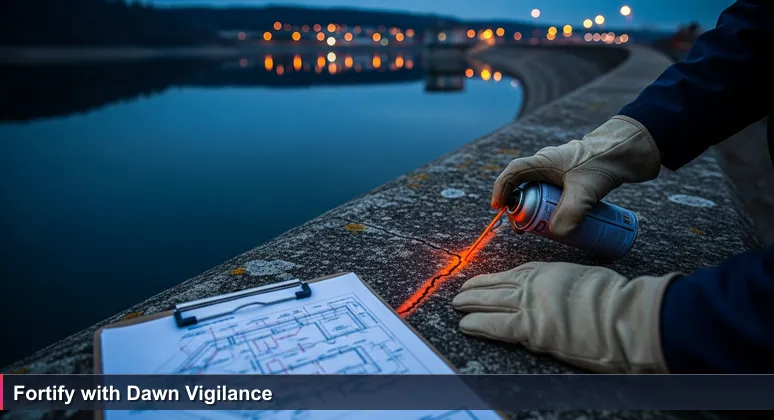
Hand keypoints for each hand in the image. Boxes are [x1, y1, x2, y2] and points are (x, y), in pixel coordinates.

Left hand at [452, 262, 681, 372]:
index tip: (482, 281)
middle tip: (459, 293)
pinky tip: (465, 325)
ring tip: (457, 306)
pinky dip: (478, 325)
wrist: (622, 315)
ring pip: (490, 303)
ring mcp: (530, 306)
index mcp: (547, 270)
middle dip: (476, 290)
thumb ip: (563, 285)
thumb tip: (558, 295)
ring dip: (470, 305)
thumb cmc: (613, 298)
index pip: (513, 274)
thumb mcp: (583, 278)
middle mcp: (533, 285)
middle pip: (496, 286)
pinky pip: (496, 326)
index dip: (494, 280)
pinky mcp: (530, 330)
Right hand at [491, 116, 660, 235]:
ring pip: (542, 194)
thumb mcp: (586, 190)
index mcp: (543, 162)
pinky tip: (566, 222)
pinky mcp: (576, 180)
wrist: (633, 149)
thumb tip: (557, 234)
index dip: (501, 190)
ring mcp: (563, 173)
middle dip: (521, 210)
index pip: (513, 174)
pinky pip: (558, 196)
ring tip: (546, 230)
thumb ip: (571, 213)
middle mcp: (549, 166)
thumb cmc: (605, 161)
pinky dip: (556, 210)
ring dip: (540, 211)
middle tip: (524, 229)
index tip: (498, 209)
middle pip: (525, 188)